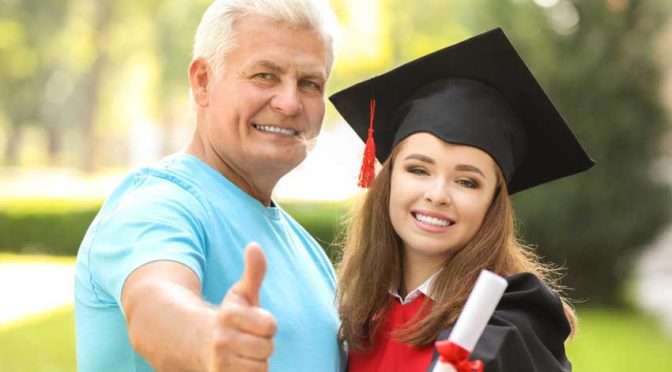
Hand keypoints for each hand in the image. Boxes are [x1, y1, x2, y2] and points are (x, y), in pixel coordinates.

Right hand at [209, 243, 276, 370]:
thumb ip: (253, 271)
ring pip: (261, 367)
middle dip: (263, 343)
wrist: (200, 343)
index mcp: (228, 315)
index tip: (255, 322)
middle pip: (267, 348)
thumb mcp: (241, 293)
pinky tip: (241, 365)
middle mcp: (221, 340)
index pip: (270, 325)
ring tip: (245, 352)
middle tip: (249, 338)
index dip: (267, 324)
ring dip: (257, 361)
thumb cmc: (230, 316)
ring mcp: (220, 363)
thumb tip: (255, 245)